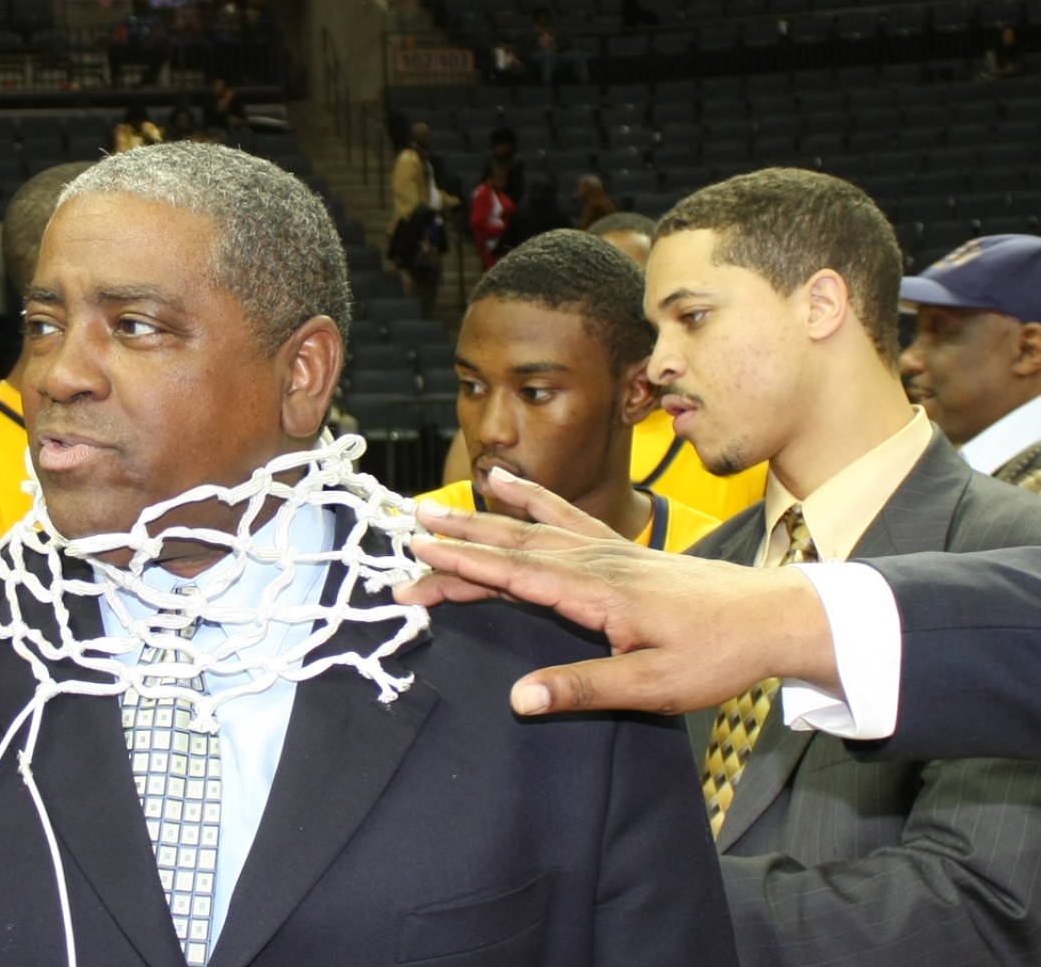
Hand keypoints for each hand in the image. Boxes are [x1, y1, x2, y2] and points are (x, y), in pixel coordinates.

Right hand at [399, 468, 838, 716]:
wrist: (775, 616)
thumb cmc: (717, 655)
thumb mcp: (652, 687)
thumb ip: (581, 689)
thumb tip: (517, 699)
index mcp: (597, 593)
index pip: (514, 575)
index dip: (463, 567)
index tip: (418, 558)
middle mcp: (595, 561)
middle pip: (512, 547)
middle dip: (458, 543)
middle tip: (407, 537)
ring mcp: (608, 549)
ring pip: (530, 528)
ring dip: (481, 519)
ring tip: (436, 505)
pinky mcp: (620, 548)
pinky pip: (563, 514)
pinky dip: (529, 497)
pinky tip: (506, 484)